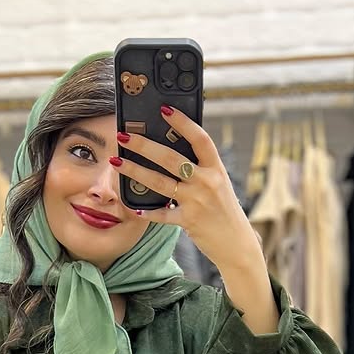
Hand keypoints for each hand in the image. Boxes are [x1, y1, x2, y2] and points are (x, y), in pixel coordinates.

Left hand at [111, 107, 260, 275]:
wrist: (236, 244)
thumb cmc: (224, 211)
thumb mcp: (219, 183)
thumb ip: (200, 168)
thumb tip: (173, 148)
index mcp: (216, 168)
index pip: (199, 138)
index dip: (182, 122)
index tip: (164, 109)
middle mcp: (207, 181)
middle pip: (171, 158)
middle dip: (144, 145)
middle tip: (124, 135)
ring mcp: (197, 201)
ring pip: (160, 182)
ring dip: (136, 170)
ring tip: (117, 162)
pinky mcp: (189, 220)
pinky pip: (162, 214)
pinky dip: (147, 212)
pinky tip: (133, 206)